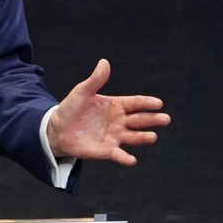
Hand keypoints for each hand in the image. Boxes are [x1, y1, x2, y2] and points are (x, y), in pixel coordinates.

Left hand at [46, 59, 169, 165]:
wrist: (57, 129)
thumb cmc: (71, 109)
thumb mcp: (82, 92)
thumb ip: (95, 80)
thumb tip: (104, 62)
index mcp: (116, 105)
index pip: (135, 103)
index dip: (147, 103)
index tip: (159, 103)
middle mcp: (119, 121)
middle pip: (139, 120)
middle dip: (152, 120)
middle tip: (165, 119)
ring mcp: (114, 136)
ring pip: (133, 137)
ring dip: (143, 137)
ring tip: (153, 136)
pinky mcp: (106, 150)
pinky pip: (118, 155)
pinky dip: (125, 158)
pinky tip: (132, 160)